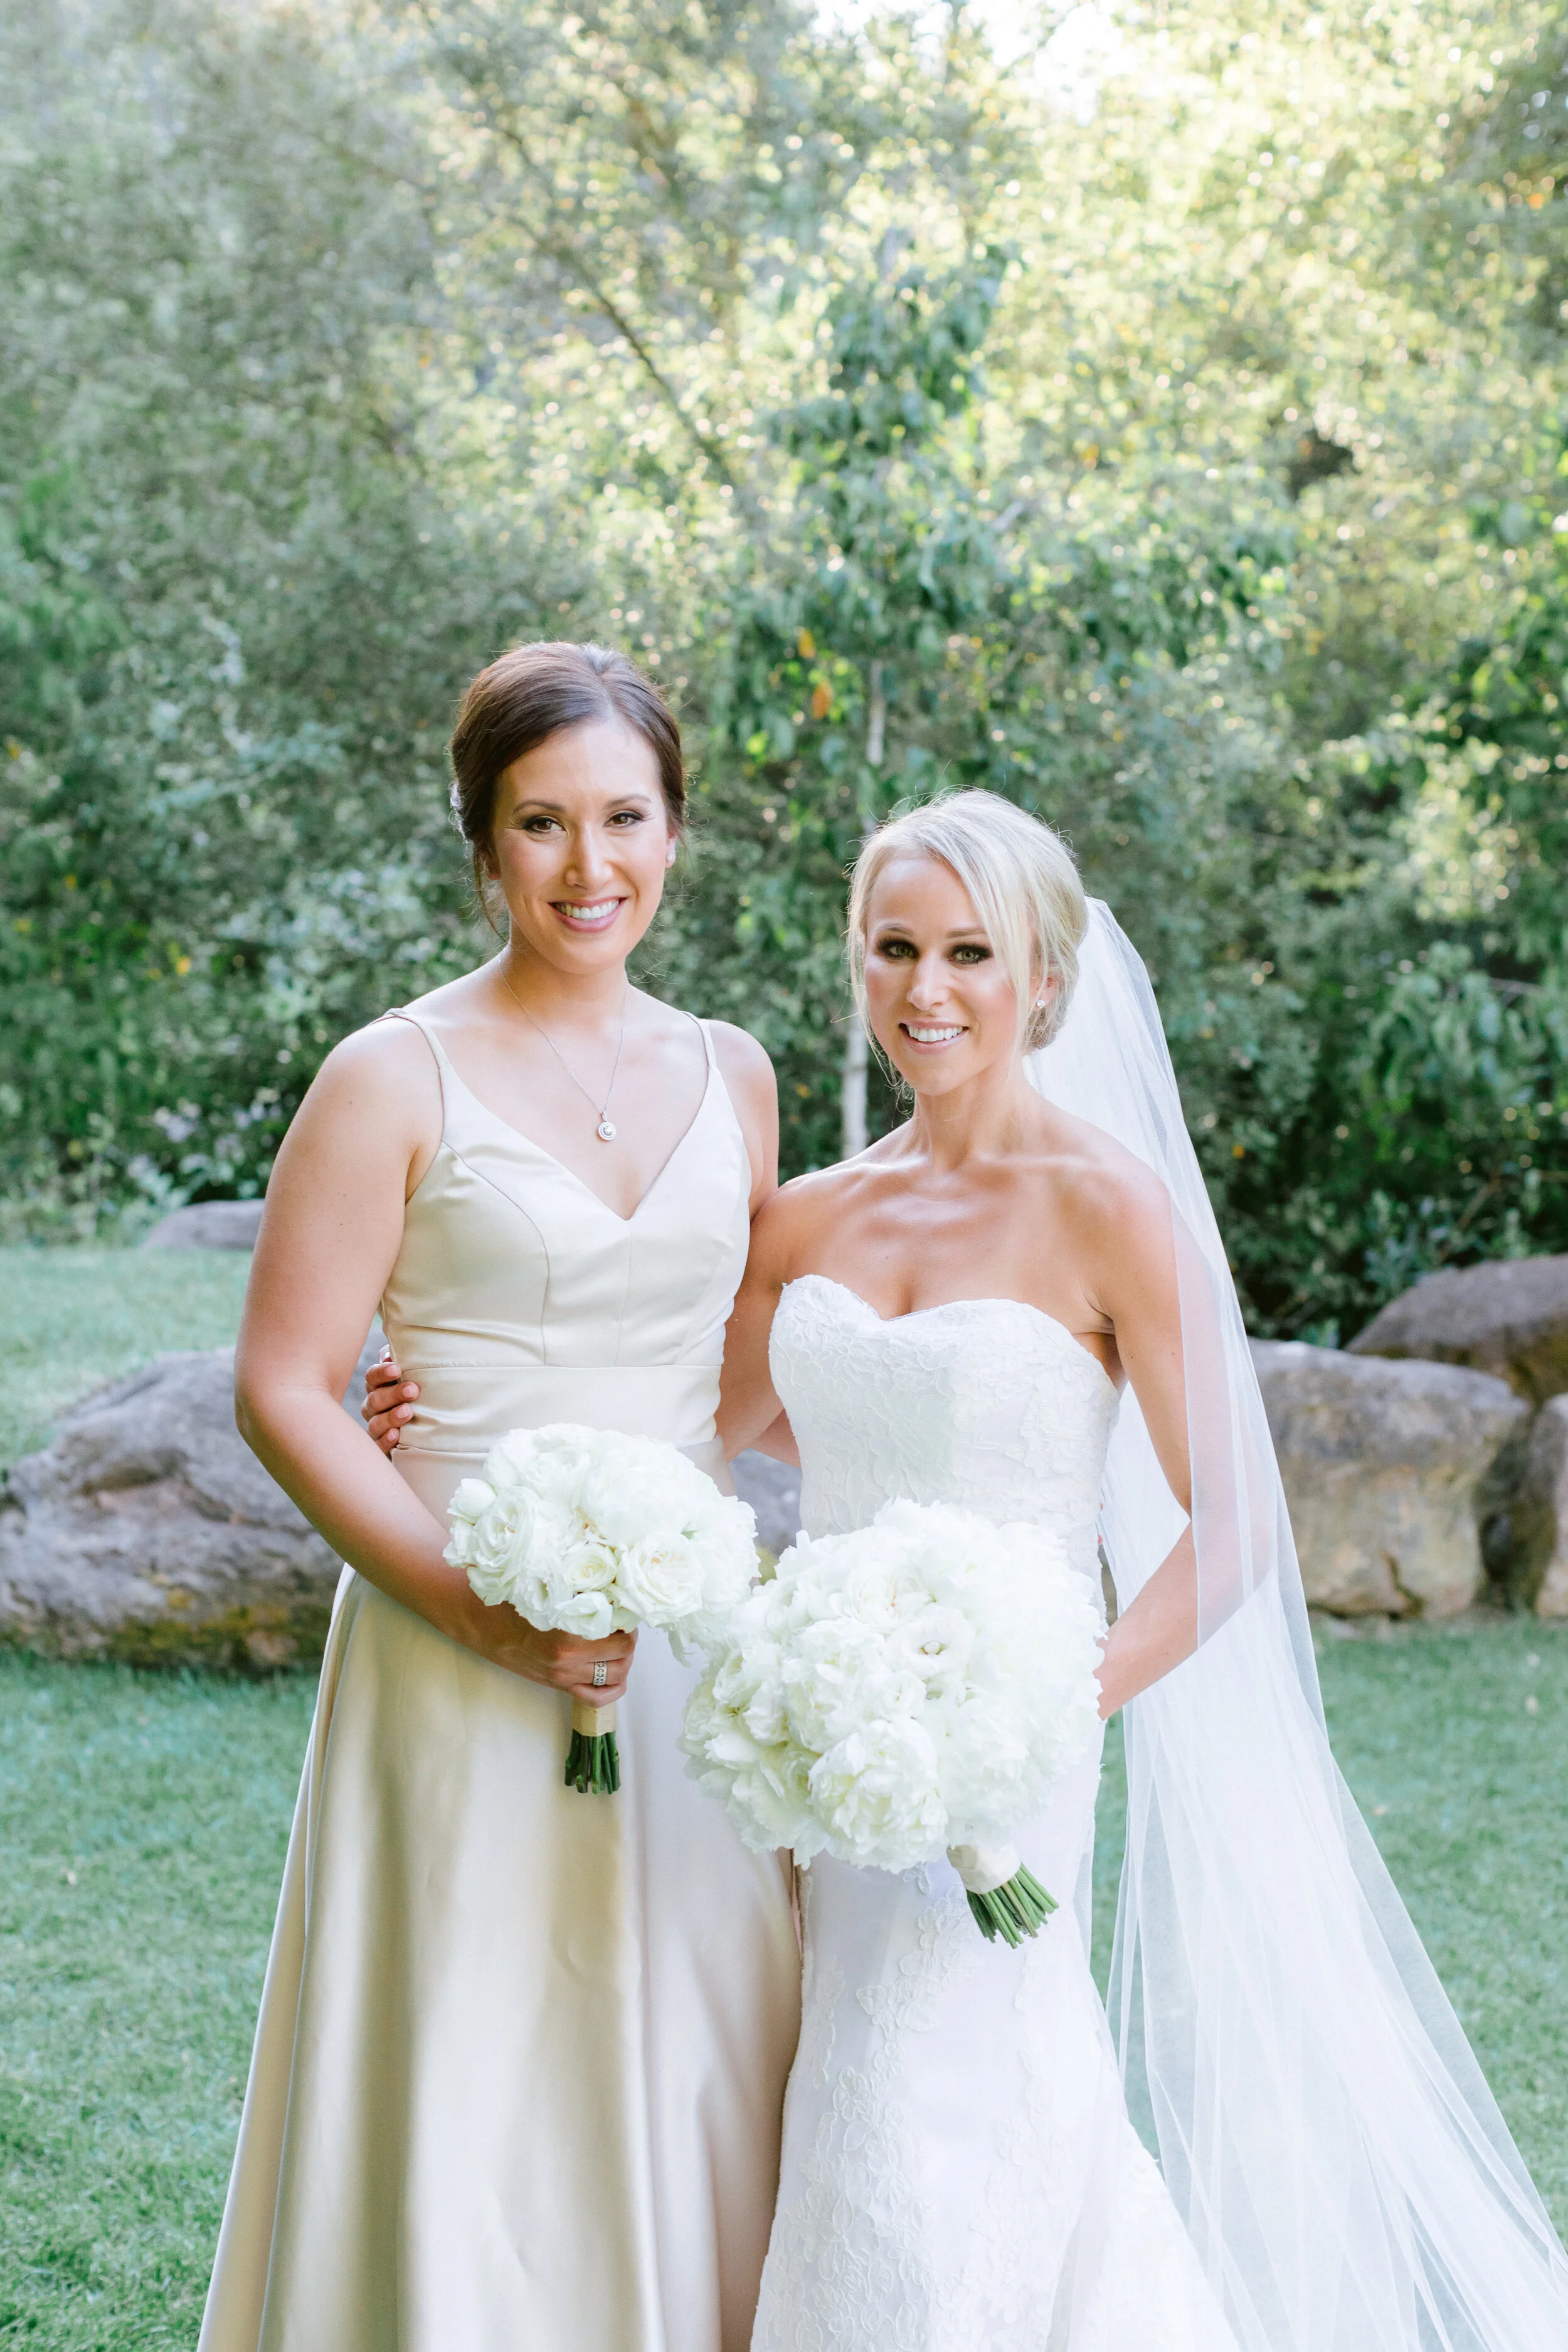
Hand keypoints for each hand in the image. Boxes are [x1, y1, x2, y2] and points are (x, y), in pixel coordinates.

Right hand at [363, 1346, 418, 1452]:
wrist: (428, 1429)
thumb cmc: (417, 1394)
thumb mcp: (412, 1375)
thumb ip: (403, 1361)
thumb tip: (391, 1355)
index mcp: (378, 1387)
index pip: (372, 1377)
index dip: (382, 1373)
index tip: (397, 1369)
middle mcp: (373, 1407)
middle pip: (375, 1399)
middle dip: (393, 1394)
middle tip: (413, 1390)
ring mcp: (376, 1427)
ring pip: (375, 1423)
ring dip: (391, 1417)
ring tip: (408, 1412)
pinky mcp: (382, 1447)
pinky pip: (378, 1446)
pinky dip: (385, 1441)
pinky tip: (396, 1435)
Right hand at [454, 1589, 636, 1704]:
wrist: (480, 1622)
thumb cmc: (512, 1601)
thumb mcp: (549, 1593)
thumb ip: (580, 1596)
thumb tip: (614, 1590)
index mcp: (567, 1637)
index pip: (620, 1635)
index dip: (629, 1620)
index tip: (626, 1609)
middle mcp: (568, 1662)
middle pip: (623, 1656)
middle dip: (630, 1639)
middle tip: (625, 1624)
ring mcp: (563, 1678)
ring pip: (615, 1678)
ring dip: (624, 1660)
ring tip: (619, 1643)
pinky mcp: (558, 1686)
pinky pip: (595, 1698)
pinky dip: (612, 1688)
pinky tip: (613, 1672)